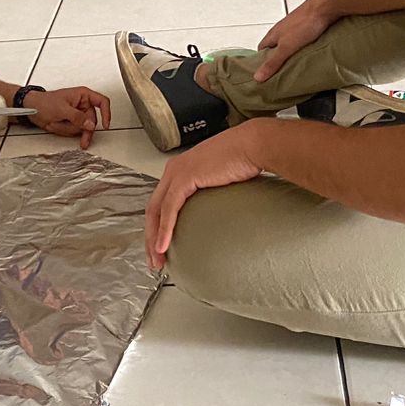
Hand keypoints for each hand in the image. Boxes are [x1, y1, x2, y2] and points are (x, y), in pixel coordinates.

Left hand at [24, 87, 112, 149]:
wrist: (31, 109)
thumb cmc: (44, 102)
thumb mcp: (62, 109)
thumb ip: (78, 117)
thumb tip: (90, 125)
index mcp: (83, 95)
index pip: (102, 102)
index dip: (106, 114)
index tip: (106, 125)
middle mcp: (82, 104)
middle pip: (92, 120)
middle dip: (80, 127)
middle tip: (80, 136)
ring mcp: (77, 114)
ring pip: (82, 128)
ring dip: (69, 129)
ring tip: (57, 123)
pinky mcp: (71, 121)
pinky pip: (75, 131)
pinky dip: (66, 131)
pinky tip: (57, 126)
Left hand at [146, 123, 266, 269]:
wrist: (254, 145)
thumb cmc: (245, 159)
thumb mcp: (222, 180)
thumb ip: (212, 195)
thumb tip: (217, 215)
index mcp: (181, 169)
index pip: (161, 203)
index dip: (158, 227)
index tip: (161, 248)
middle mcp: (174, 170)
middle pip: (153, 209)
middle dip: (151, 237)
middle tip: (155, 259)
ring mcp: (177, 172)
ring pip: (156, 211)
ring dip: (154, 238)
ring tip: (158, 259)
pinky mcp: (185, 178)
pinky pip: (168, 209)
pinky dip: (164, 230)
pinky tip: (163, 246)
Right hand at [254, 0, 332, 81]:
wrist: (325, 8)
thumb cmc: (305, 23)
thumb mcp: (286, 48)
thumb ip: (273, 62)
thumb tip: (258, 76)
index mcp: (273, 34)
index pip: (261, 48)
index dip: (262, 60)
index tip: (265, 71)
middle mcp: (282, 29)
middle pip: (275, 46)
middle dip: (278, 58)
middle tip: (282, 70)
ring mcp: (295, 27)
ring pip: (289, 43)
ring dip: (291, 52)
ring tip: (297, 63)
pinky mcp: (307, 26)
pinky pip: (302, 40)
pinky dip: (303, 47)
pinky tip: (309, 53)